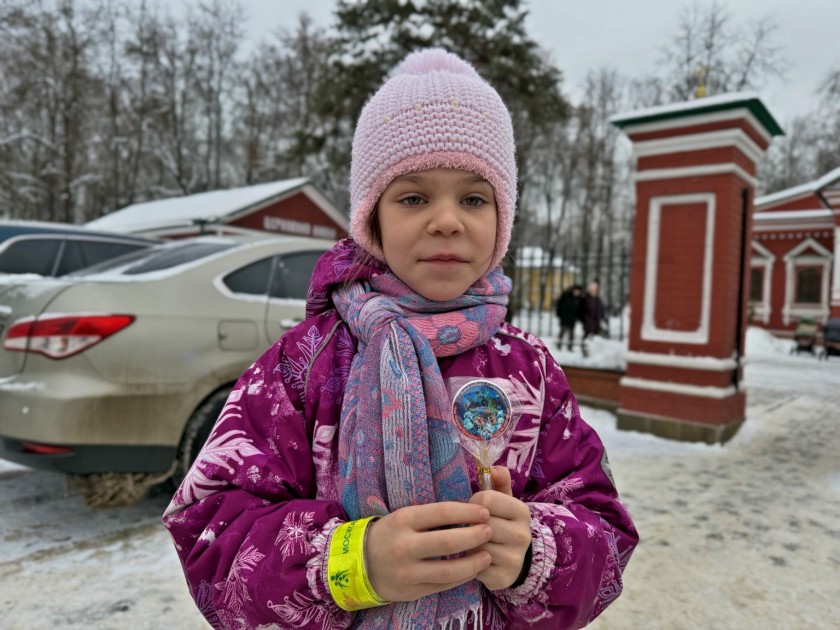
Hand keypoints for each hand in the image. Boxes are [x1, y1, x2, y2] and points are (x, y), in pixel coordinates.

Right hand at [365, 502, 492, 601]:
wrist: (361, 563)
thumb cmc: (390, 534)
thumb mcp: (404, 517)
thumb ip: (432, 516)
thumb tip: (469, 510)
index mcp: (403, 520)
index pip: (442, 513)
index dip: (467, 512)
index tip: (485, 511)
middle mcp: (404, 546)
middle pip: (448, 541)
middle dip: (474, 536)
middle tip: (489, 531)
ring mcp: (407, 572)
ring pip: (448, 570)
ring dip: (473, 562)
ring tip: (487, 555)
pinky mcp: (411, 591)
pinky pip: (443, 585)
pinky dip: (462, 578)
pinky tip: (473, 570)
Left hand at [468, 466, 531, 589]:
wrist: (513, 558)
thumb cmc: (502, 522)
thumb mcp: (503, 500)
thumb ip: (499, 482)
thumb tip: (495, 468)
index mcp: (522, 511)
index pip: (486, 499)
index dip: (473, 503)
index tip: (475, 509)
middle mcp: (523, 536)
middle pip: (480, 523)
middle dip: (471, 525)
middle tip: (473, 528)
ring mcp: (514, 559)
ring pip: (476, 545)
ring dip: (469, 544)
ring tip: (474, 542)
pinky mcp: (502, 578)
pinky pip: (474, 566)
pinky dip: (470, 562)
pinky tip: (476, 559)